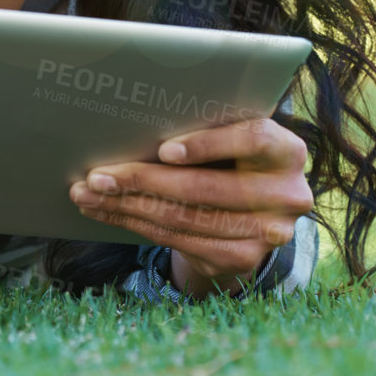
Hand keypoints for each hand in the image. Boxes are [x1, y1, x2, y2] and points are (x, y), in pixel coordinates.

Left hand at [66, 116, 312, 297]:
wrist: (251, 205)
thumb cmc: (228, 151)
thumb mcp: (229, 131)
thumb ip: (203, 122)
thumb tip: (129, 115)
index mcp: (287, 150)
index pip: (254, 140)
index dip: (208, 144)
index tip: (164, 149)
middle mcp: (288, 195)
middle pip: (206, 188)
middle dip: (142, 180)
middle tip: (96, 175)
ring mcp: (268, 233)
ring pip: (184, 218)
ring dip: (127, 206)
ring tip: (87, 194)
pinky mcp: (242, 259)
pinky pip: (179, 241)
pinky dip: (135, 224)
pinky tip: (107, 211)